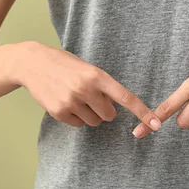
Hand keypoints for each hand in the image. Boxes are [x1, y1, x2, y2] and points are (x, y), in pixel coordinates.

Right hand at [16, 42, 161, 129]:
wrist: (32, 63)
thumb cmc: (65, 65)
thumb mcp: (87, 68)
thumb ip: (103, 86)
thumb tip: (116, 107)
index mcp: (97, 76)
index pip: (126, 98)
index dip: (143, 112)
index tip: (157, 124)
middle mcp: (86, 89)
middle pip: (109, 115)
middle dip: (104, 109)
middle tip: (91, 97)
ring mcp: (71, 102)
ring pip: (94, 122)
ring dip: (90, 114)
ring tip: (76, 98)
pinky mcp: (59, 112)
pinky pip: (78, 124)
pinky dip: (75, 117)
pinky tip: (65, 102)